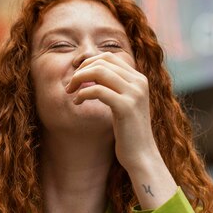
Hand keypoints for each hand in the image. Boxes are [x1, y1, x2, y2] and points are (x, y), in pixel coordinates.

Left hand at [65, 52, 158, 171]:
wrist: (142, 155)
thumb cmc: (129, 133)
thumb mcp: (124, 105)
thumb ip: (115, 88)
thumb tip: (91, 74)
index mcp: (139, 79)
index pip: (109, 57)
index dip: (89, 63)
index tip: (78, 77)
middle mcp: (139, 82)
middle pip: (103, 61)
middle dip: (82, 70)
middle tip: (71, 86)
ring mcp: (134, 93)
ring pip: (99, 72)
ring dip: (79, 79)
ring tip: (72, 92)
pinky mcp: (126, 107)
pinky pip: (98, 90)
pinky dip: (83, 93)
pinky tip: (78, 102)